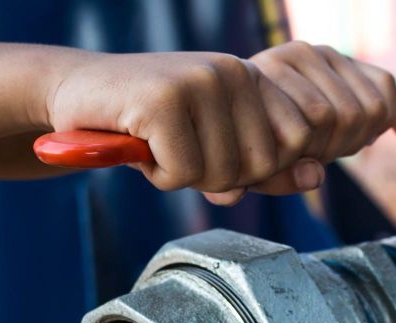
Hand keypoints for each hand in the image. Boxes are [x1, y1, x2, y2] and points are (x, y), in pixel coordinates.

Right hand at [45, 42, 395, 204]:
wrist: (77, 97)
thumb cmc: (154, 129)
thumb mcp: (220, 151)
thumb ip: (270, 169)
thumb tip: (318, 178)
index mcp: (256, 79)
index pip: (299, 144)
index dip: (259, 167)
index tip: (219, 152)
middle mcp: (235, 71)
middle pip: (262, 165)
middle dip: (220, 176)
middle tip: (183, 150)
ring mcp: (200, 80)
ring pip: (223, 173)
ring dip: (185, 176)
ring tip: (160, 145)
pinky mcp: (164, 98)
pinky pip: (184, 172)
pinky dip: (159, 175)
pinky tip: (141, 145)